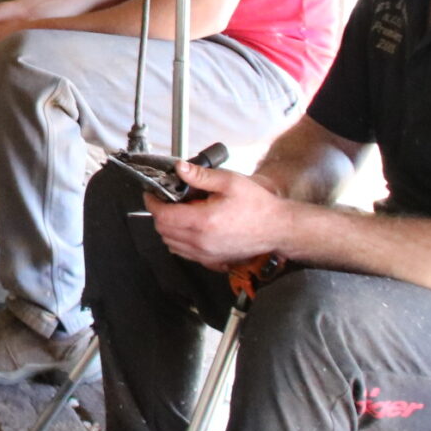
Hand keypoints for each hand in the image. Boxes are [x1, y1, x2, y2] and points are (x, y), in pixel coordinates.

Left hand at [146, 165, 286, 268]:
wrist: (278, 228)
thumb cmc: (258, 206)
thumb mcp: (229, 182)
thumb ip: (200, 176)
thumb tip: (179, 169)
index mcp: (202, 222)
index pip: (163, 216)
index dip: (153, 203)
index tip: (152, 194)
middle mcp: (201, 243)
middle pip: (163, 231)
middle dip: (160, 214)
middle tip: (167, 200)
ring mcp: (206, 255)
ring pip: (172, 245)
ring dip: (169, 229)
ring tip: (180, 213)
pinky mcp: (213, 261)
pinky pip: (185, 254)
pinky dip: (181, 242)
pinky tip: (191, 228)